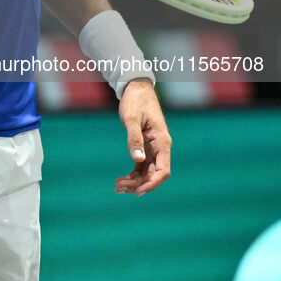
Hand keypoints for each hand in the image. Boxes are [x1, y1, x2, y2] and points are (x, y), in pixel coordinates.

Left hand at [115, 79, 170, 195]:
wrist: (136, 88)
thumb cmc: (135, 101)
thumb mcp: (132, 119)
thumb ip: (134, 139)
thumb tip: (137, 159)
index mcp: (162, 141)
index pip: (163, 170)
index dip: (152, 183)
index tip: (137, 192)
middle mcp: (161, 147)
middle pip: (154, 174)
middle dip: (139, 184)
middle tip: (118, 188)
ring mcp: (154, 147)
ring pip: (148, 171)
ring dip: (135, 181)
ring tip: (117, 186)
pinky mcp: (146, 146)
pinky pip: (143, 165)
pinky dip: (133, 174)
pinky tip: (121, 179)